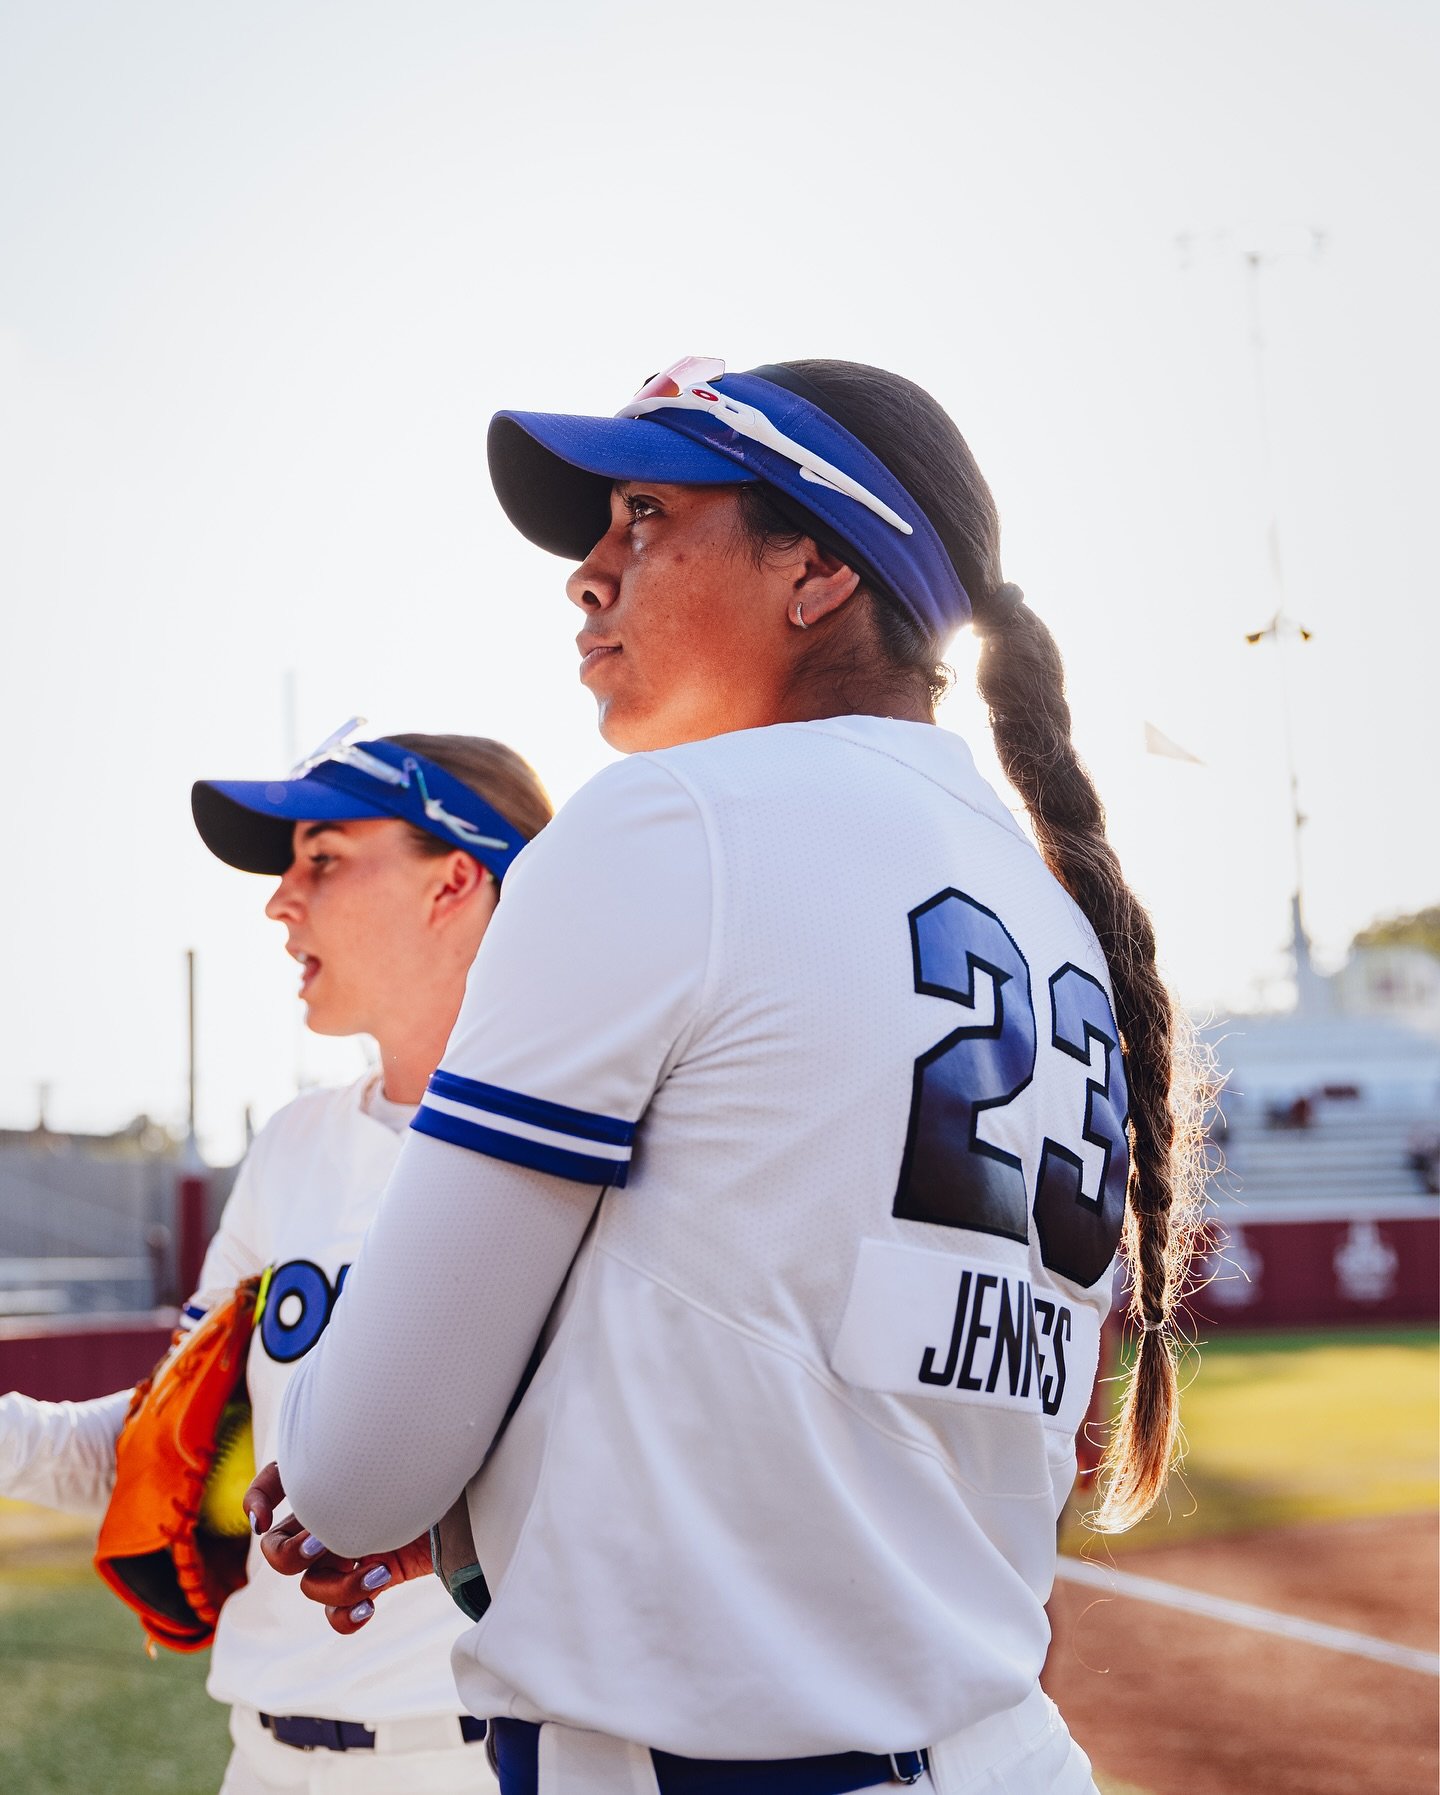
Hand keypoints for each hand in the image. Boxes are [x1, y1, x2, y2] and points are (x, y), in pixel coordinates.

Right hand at [244, 1460, 433, 1634]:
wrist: (483, 1496)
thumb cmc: (440, 1464)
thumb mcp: (396, 1457)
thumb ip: (357, 1465)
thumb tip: (318, 1497)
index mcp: (333, 1474)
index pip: (275, 1479)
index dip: (257, 1498)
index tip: (264, 1516)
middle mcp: (335, 1514)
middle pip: (279, 1550)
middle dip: (291, 1555)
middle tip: (327, 1546)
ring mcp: (354, 1549)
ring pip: (311, 1585)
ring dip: (336, 1586)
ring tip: (376, 1575)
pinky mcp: (376, 1576)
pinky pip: (337, 1612)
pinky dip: (345, 1616)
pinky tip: (369, 1606)